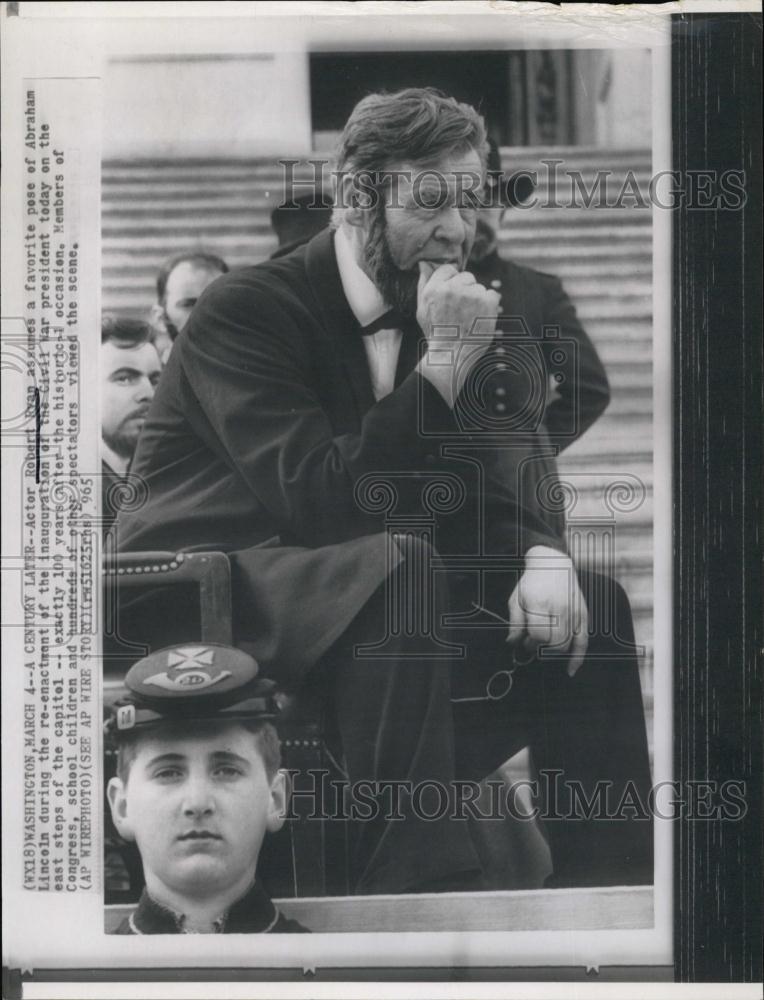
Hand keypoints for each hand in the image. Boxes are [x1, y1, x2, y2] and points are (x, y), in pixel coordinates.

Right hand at [415, 262, 499, 406]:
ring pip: (479, 287)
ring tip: (469, 318)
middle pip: (466, 276)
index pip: (449, 269)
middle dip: (466, 289)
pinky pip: (492, 294)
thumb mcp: (422, 309)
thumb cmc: (436, 333)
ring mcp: (471, 294)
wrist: (452, 356)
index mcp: (434, 288)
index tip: (453, 298)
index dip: (452, 282)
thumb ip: (423, 284)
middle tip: (461, 311)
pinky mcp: (487, 301)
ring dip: (477, 299)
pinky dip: (489, 305)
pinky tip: (480, 318)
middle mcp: (452, 288)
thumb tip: (424, 263)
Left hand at [506, 546, 588, 676]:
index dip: (530, 642)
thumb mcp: (516, 599)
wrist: (553, 564)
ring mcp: (574, 611)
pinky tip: (570, 670)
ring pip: (566, 644)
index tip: (524, 640)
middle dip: (541, 648)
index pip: (539, 635)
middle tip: (533, 644)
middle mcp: (561, 607)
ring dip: (553, 651)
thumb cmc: (531, 583)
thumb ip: (515, 622)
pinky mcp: (583, 614)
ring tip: (544, 646)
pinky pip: (584, 641)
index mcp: (541, 602)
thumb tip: (512, 642)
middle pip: (554, 642)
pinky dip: (577, 658)